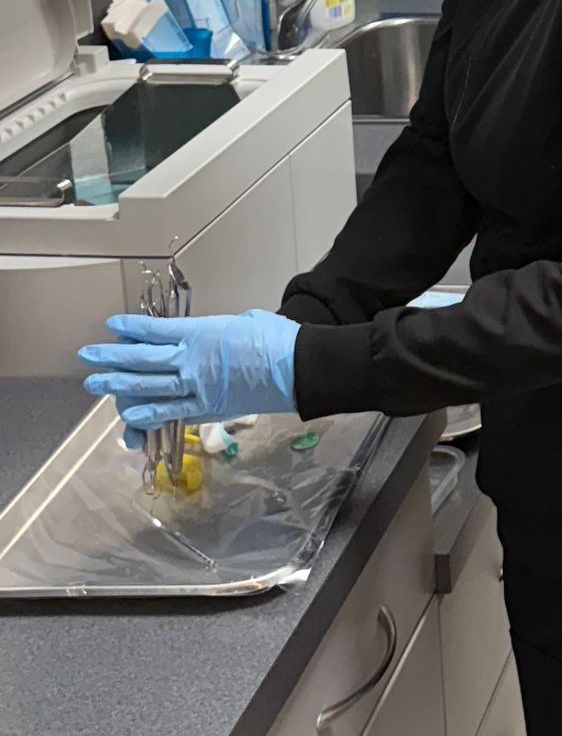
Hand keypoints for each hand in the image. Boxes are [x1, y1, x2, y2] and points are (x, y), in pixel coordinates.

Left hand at [79, 309, 298, 436]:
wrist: (298, 369)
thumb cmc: (277, 340)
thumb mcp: (246, 321)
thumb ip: (223, 328)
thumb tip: (221, 333)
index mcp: (201, 332)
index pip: (154, 330)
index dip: (130, 327)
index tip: (113, 324)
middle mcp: (191, 359)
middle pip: (141, 358)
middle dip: (111, 356)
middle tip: (88, 355)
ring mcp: (196, 386)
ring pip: (147, 386)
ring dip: (118, 385)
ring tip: (95, 383)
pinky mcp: (206, 408)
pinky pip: (169, 412)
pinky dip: (147, 414)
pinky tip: (128, 414)